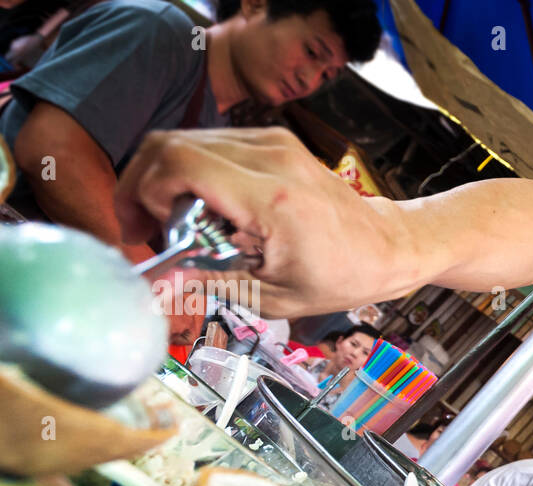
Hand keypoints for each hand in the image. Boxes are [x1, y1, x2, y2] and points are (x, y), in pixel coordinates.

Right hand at [115, 128, 409, 317]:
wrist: (386, 246)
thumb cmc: (341, 274)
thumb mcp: (274, 296)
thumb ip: (210, 283)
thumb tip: (158, 285)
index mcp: (271, 199)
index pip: (180, 163)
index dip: (144, 191)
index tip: (144, 228)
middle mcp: (271, 159)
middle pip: (171, 144)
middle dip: (142, 185)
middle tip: (142, 227)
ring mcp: (273, 143)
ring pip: (184, 140)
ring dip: (164, 178)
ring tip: (172, 224)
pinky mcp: (273, 140)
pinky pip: (210, 143)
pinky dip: (190, 171)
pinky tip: (199, 209)